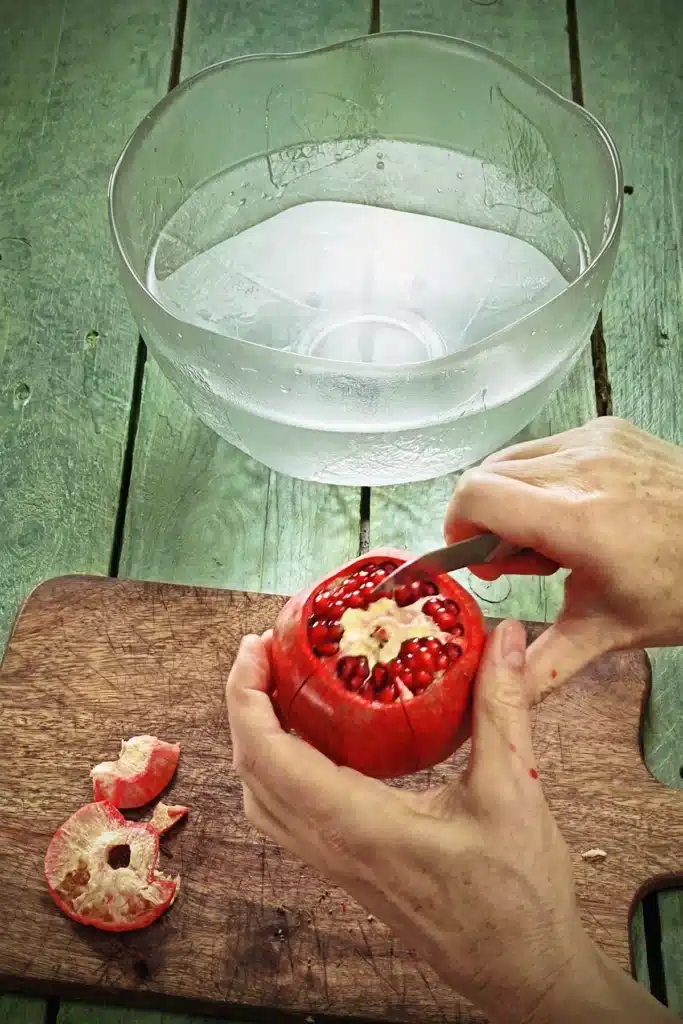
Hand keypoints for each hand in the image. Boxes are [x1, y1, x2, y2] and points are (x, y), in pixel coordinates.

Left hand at [227, 621, 598, 1022]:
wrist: (524, 969)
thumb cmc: (518, 895)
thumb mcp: (513, 788)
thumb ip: (502, 706)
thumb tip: (502, 638)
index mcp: (358, 824)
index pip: (267, 755)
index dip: (246, 696)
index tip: (255, 648)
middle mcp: (332, 845)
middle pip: (252, 771)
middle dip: (246, 704)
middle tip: (267, 652)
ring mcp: (335, 862)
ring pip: (263, 797)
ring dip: (257, 737)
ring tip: (281, 687)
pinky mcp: (348, 868)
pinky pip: (288, 814)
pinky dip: (279, 767)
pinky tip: (313, 740)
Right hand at [445, 417, 682, 695]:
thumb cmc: (682, 588)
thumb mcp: (608, 631)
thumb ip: (541, 664)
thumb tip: (496, 698)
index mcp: (577, 520)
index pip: (475, 496)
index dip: (457, 528)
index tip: (477, 561)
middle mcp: (581, 469)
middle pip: (485, 476)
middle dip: (484, 520)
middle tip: (519, 560)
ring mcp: (597, 441)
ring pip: (511, 459)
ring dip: (510, 497)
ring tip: (550, 536)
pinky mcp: (609, 428)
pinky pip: (546, 447)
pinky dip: (541, 478)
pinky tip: (575, 510)